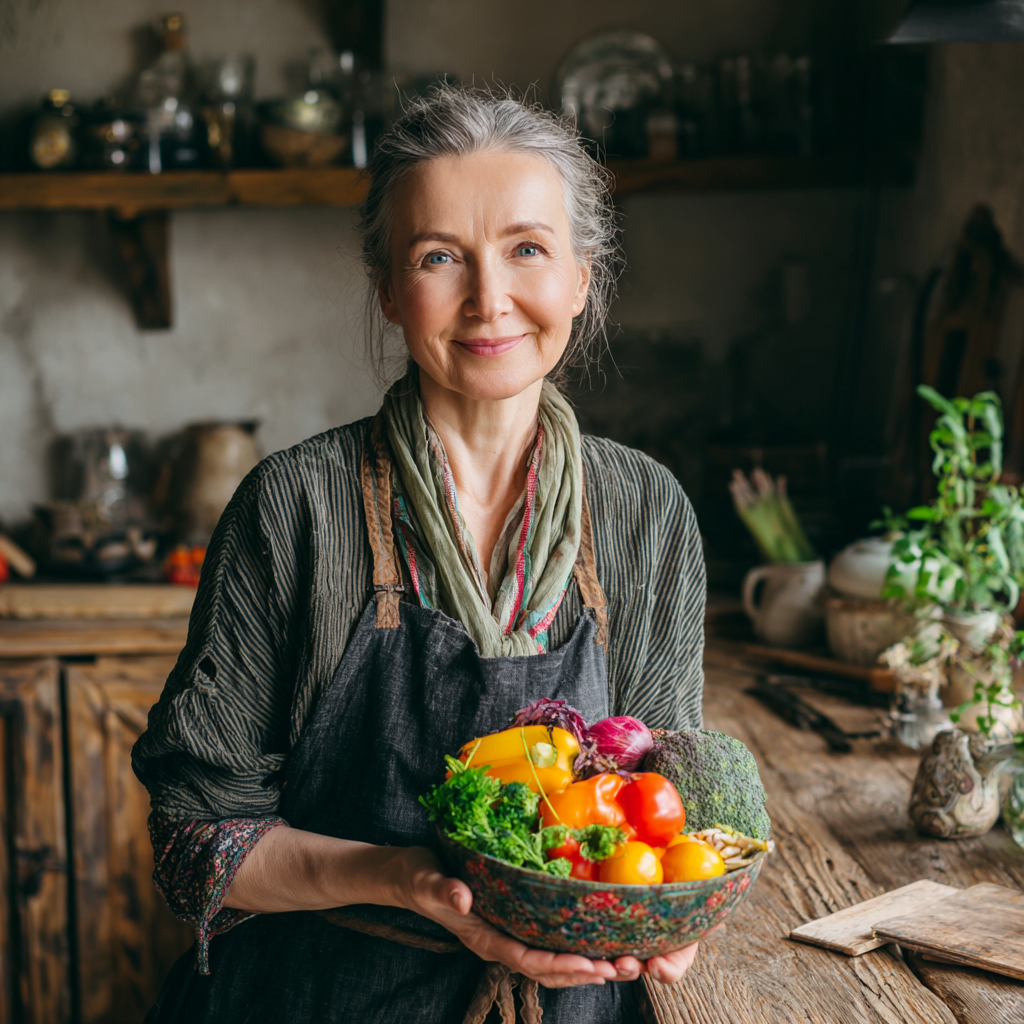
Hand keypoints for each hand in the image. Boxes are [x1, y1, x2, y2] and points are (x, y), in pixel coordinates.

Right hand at [392, 848, 700, 988]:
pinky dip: (574, 948)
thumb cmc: (419, 877)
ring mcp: (507, 934)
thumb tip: (462, 899)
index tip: (590, 965)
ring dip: (587, 965)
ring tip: (624, 962)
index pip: (528, 959)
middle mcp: (500, 941)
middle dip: (586, 971)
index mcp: (484, 938)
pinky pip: (547, 943)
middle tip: (625, 967)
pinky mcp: (513, 922)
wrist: (408, 877)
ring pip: (553, 962)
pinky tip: (597, 941)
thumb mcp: (427, 881)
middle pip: (549, 969)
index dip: (560, 965)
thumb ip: (444, 890)